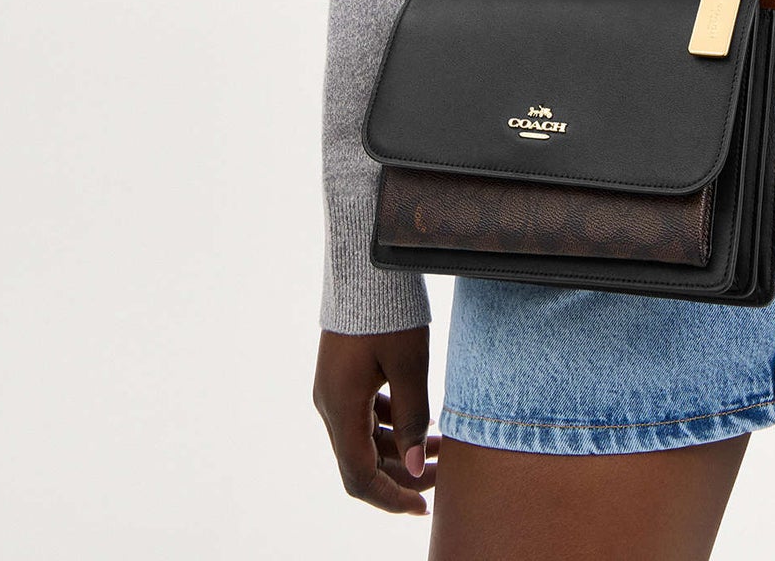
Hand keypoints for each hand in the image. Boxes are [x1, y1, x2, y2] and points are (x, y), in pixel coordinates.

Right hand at [313, 327, 438, 513]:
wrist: (366, 266)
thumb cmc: (389, 314)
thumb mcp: (409, 367)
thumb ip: (413, 420)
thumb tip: (418, 470)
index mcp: (341, 408)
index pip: (359, 476)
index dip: (391, 498)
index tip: (424, 507)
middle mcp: (331, 405)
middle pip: (362, 461)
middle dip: (402, 474)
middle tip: (444, 476)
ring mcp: (334, 390)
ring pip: (364, 438)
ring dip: (399, 449)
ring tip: (442, 447)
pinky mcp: (343, 376)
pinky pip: (364, 414)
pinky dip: (391, 425)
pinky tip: (422, 419)